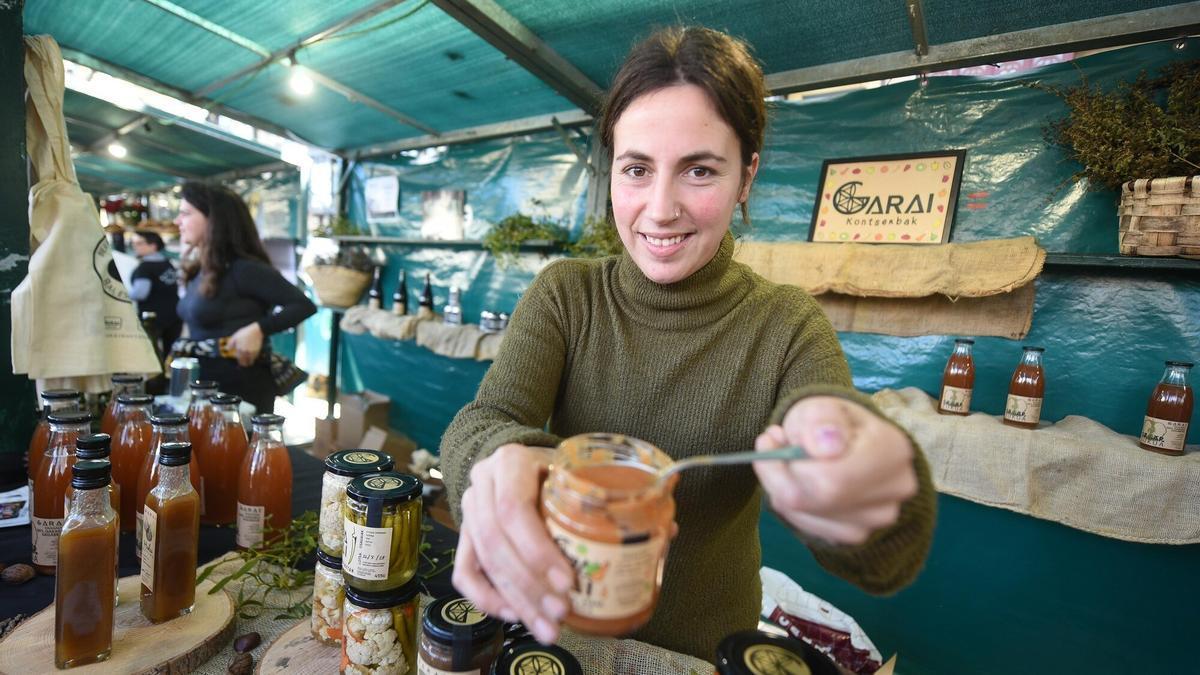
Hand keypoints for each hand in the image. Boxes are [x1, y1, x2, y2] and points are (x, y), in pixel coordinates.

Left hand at [226, 322, 263, 366]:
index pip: (239, 359)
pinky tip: (253, 358)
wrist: (256, 331)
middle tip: (244, 365)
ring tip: (249, 364)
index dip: (240, 362)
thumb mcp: (235, 337)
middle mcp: (245, 352)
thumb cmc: (245, 333)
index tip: (240, 364)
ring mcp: (252, 352)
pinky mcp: (257, 350)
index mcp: (239, 349)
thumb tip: (227, 349)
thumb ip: (230, 344)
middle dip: (244, 364)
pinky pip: (255, 357)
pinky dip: (254, 359)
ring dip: (249, 363)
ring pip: (250, 361)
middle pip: (245, 361)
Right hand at [452, 444, 573, 643]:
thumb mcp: (572, 472)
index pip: (514, 509)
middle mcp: (482, 484)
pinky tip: (515, 616)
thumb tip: (640, 541)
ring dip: (516, 600)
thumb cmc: (557, 470)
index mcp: (510, 461)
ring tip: (545, 628)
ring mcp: (469, 511)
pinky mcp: (464, 535)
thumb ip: (589, 500)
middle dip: (529, 585)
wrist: (521, 463)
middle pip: (497, 542)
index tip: (568, 582)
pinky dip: (487, 599)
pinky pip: (464, 573)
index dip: (537, 550)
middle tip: (560, 613)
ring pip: (483, 562)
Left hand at [753, 396, 917, 545]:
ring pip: (808, 516)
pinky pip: (809, 528)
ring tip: (788, 461)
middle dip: (780, 475)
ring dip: (783, 490)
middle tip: (771, 446)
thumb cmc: (831, 421)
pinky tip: (796, 484)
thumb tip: (826, 447)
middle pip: (819, 501)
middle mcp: (895, 489)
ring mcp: (879, 517)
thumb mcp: (821, 405)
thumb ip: (822, 419)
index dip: (789, 466)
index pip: (832, 480)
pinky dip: (793, 506)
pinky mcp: (859, 533)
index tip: (769, 439)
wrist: (844, 439)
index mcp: (892, 450)